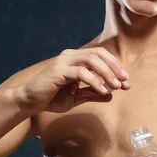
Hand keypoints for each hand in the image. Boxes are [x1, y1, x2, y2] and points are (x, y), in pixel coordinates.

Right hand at [15, 47, 130, 113]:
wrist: (30, 102)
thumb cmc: (51, 98)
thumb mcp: (76, 98)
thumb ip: (92, 94)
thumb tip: (110, 95)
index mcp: (76, 59)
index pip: (100, 56)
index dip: (115, 67)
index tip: (126, 82)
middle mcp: (70, 56)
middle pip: (99, 54)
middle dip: (115, 67)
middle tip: (125, 82)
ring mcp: (64, 62)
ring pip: (91, 60)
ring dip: (107, 73)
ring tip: (116, 86)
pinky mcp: (58, 71)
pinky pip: (81, 72)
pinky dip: (94, 81)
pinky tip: (102, 90)